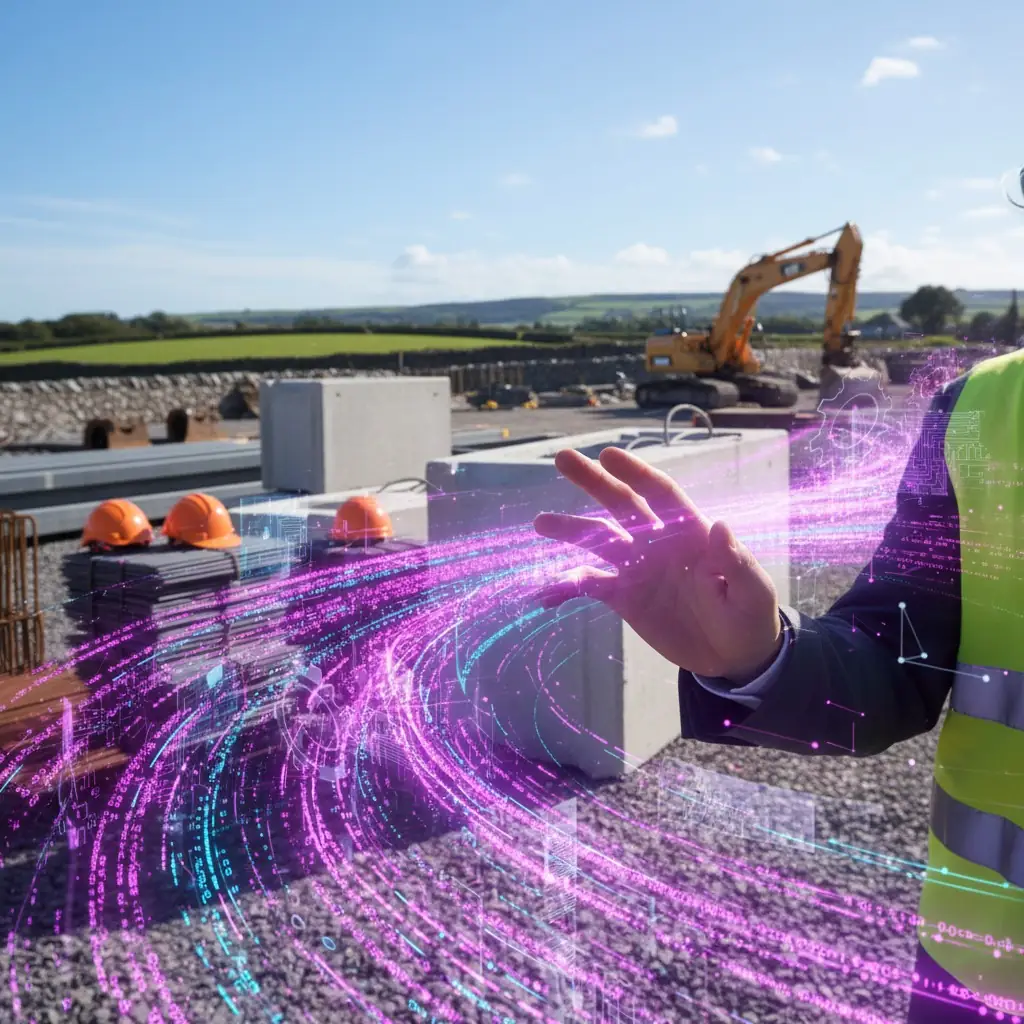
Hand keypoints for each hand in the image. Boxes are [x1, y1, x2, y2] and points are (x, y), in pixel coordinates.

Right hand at [533, 446, 781, 683]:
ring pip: (599, 540)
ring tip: (541, 522)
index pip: (661, 494)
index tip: (609, 455)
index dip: (636, 473)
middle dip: (594, 482)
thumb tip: (721, 525)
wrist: (733, 657)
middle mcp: (658, 542)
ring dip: (572, 530)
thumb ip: (735, 562)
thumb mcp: (752, 593)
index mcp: (691, 532)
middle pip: (622, 505)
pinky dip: (567, 587)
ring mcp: (638, 567)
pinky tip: (545, 593)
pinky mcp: (624, 596)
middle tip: (563, 459)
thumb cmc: (749, 616)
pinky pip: (590, 586)